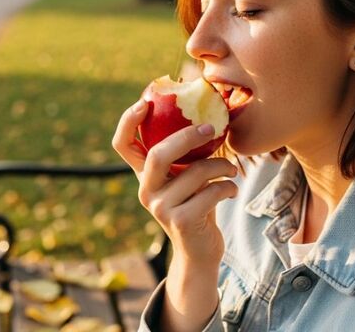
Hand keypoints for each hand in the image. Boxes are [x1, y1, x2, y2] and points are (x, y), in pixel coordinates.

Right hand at [112, 98, 238, 267]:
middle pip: (158, 154)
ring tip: (232, 170)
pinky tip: (232, 190)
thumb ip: (186, 156)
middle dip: (187, 136)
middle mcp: (146, 190)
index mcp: (144, 175)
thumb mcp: (186, 179)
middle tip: (211, 129)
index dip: (128, 121)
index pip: (123, 145)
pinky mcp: (181, 221)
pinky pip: (210, 192)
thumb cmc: (197, 206)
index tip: (145, 102)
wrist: (200, 252)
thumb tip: (208, 116)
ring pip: (195, 172)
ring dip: (221, 166)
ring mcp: (161, 208)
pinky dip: (227, 186)